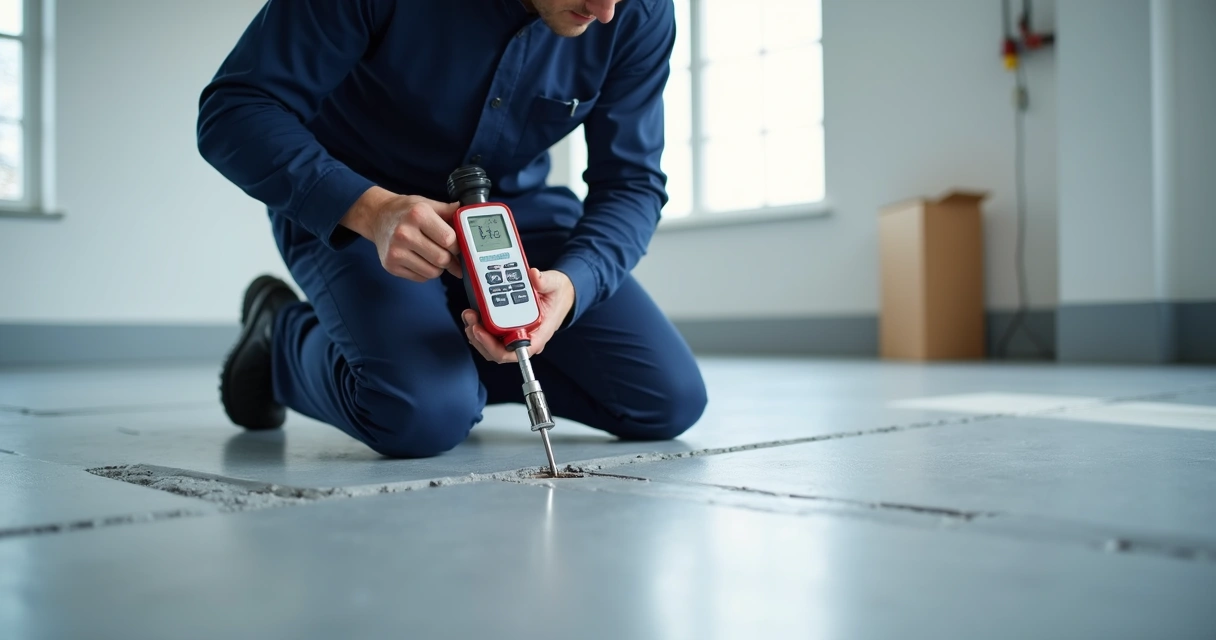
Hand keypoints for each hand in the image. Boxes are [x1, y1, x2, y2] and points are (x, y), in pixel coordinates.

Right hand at [341, 186, 462, 281]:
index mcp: (418, 214)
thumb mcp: (427, 204)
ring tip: (434, 256)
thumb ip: (449, 211)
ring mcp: (395, 251)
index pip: (449, 240)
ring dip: (439, 268)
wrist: (377, 216)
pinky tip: (421, 260)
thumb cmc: (406, 210)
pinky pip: (420, 278)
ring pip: (432, 272)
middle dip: (450, 259)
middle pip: (441, 259)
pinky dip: (426, 272)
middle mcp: (404, 233)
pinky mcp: (390, 265)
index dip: (458, 245)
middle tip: (450, 255)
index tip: (458, 246)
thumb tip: (467, 215)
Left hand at [462, 268, 574, 362]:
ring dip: (476, 333)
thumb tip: (534, 275)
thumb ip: (545, 281)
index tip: (480, 330)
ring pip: (490, 345)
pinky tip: (474, 314)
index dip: (493, 346)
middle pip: (496, 352)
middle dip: (479, 338)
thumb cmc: (557, 294)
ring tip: (469, 314)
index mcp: (537, 335)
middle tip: (470, 317)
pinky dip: (479, 327)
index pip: (513, 352)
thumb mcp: (554, 284)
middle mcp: (524, 339)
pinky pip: (490, 335)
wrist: (560, 294)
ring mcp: (514, 335)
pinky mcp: (507, 328)